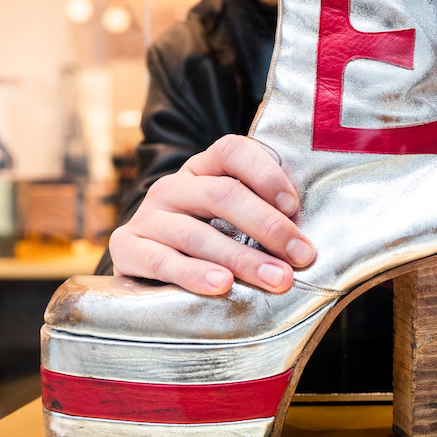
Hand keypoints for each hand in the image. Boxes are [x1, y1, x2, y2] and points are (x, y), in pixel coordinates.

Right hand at [109, 135, 315, 295]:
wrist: (144, 264)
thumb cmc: (207, 239)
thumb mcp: (232, 220)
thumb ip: (264, 216)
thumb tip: (310, 242)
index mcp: (203, 169)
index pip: (232, 151)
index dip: (266, 174)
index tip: (294, 206)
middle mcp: (173, 187)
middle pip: (221, 194)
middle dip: (267, 227)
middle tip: (300, 256)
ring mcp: (148, 217)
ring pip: (196, 234)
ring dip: (242, 259)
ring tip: (276, 278)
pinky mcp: (126, 248)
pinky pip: (161, 261)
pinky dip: (194, 274)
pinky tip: (222, 286)